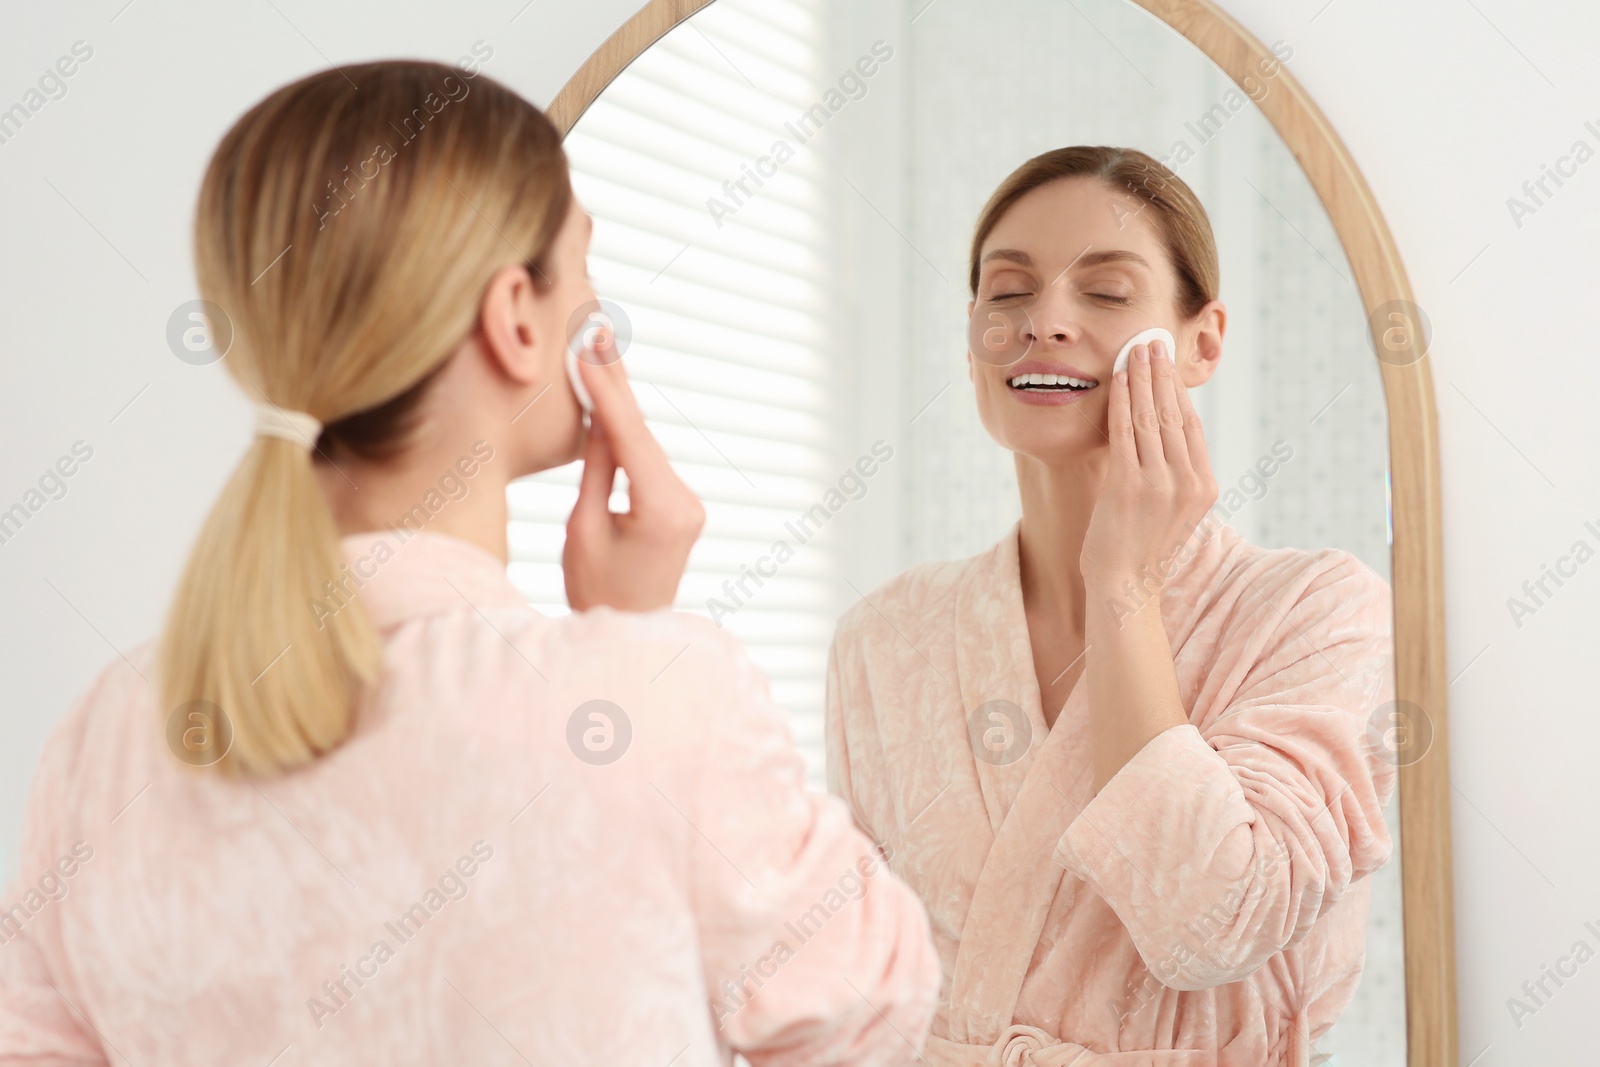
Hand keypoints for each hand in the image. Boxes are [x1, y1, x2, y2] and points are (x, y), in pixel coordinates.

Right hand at [563, 330, 705, 611]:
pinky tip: (611, 398)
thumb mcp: (584, 529)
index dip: (605, 392)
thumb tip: (599, 418)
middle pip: (643, 434)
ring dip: (621, 403)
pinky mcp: (681, 508)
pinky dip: (628, 432)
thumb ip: (596, 472)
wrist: (630, 636)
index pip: (629, 439)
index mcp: (664, 512)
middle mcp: (686, 503)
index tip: (586, 351)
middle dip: (617, 384)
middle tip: (599, 333)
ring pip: (646, 444)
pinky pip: (649, 461)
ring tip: (600, 353)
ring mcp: (688, 505)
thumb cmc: (597, 593)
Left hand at [1079, 340, 1217, 589]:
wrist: (1124, 588)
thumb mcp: (1172, 509)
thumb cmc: (1141, 548)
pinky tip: (1118, 379)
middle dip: (1161, 373)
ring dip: (1142, 379)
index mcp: (1203, 486)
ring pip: (1151, 418)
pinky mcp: (1129, 487)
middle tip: (1153, 341)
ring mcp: (1160, 484)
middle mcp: (1187, 483)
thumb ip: (1172, 474)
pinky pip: (1125, 433)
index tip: (1168, 362)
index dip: (1178, 389)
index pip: (1191, 425)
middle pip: (1174, 414)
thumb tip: (1158, 432)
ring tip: (1135, 350)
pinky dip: (1122, 401)